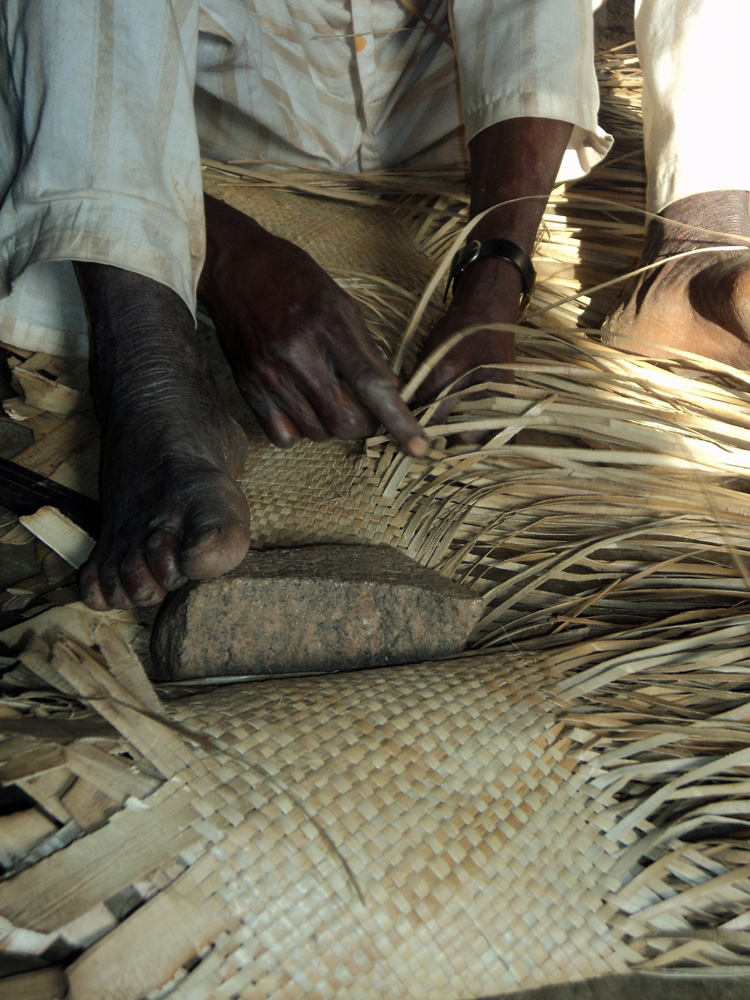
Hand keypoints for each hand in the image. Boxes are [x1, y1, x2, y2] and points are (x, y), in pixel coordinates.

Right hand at [200, 195, 427, 455]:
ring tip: (329, 399)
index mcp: (329, 327)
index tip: (419, 447)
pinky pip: (283, 436)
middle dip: (365, 425)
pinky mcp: (248, 388)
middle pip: (344, 421)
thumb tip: (391, 394)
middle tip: (366, 411)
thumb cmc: (295, 281)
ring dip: (332, 426)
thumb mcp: (341, 303)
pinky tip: (301, 407)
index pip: (373, 385)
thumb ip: (366, 351)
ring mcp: (270, 375)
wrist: (235, 268)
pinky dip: (300, 431)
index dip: (399, 420)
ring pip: (316, 432)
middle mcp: (298, 354)